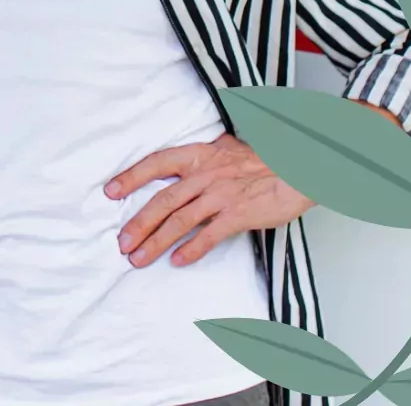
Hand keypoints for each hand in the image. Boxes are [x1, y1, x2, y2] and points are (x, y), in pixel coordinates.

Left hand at [107, 132, 311, 268]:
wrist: (299, 167)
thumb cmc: (266, 159)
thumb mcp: (229, 148)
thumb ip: (207, 155)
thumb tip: (193, 156)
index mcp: (200, 155)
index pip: (158, 163)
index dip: (132, 177)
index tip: (111, 191)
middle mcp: (206, 174)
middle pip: (163, 200)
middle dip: (139, 223)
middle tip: (121, 242)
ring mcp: (221, 195)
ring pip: (180, 220)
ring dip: (156, 242)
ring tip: (139, 258)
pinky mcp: (238, 214)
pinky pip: (209, 235)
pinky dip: (192, 250)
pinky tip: (178, 261)